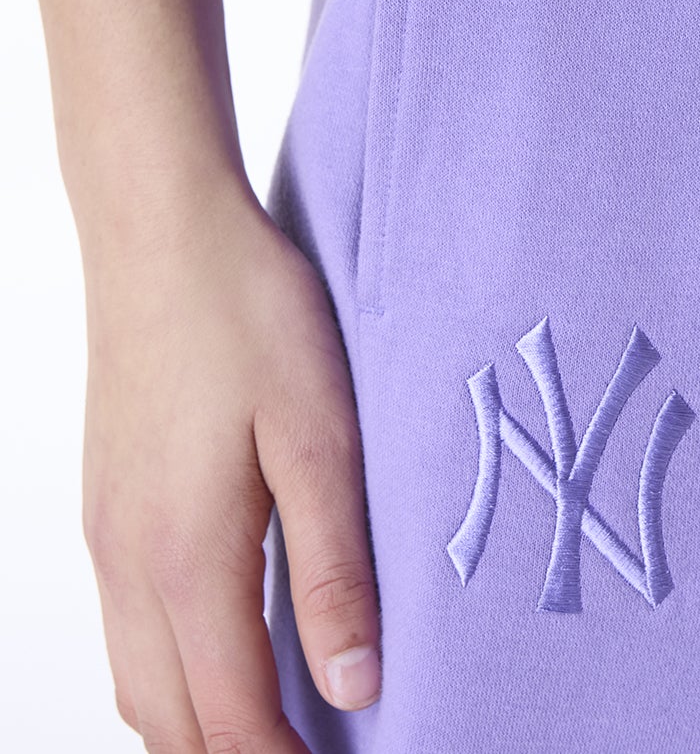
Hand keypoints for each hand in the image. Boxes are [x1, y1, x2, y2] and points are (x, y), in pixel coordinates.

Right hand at [79, 172, 377, 750]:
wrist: (163, 232)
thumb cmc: (248, 317)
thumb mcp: (319, 436)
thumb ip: (335, 566)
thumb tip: (355, 685)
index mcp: (186, 559)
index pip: (228, 718)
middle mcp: (129, 564)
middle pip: (171, 720)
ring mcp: (107, 533)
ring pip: (140, 679)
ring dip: (200, 722)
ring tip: (272, 726)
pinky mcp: (109, 500)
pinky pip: (130, 625)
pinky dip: (176, 666)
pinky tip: (227, 641)